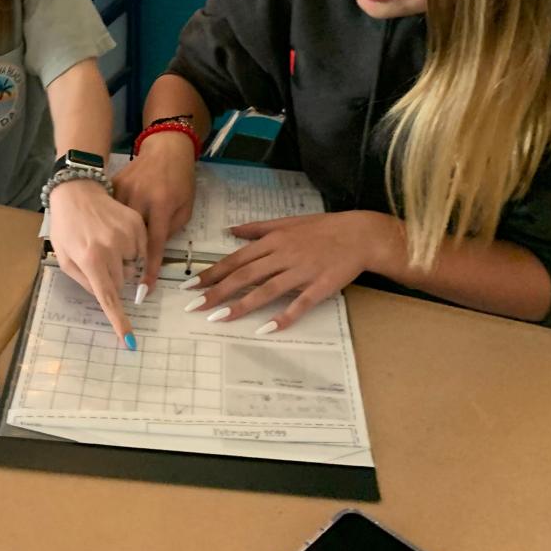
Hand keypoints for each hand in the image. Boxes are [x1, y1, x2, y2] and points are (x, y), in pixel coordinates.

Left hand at [49, 179, 146, 346]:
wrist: (77, 192)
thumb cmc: (67, 228)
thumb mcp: (66, 258)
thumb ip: (85, 281)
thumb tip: (107, 298)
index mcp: (91, 259)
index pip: (108, 297)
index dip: (119, 321)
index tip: (130, 340)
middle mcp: (111, 248)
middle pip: (121, 283)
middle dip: (110, 278)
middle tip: (96, 259)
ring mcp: (127, 235)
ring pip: (131, 267)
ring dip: (120, 262)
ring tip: (103, 241)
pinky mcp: (137, 225)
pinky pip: (139, 251)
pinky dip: (129, 249)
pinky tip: (114, 234)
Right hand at [111, 132, 195, 288]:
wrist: (165, 148)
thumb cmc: (180, 179)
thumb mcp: (185, 207)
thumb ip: (171, 231)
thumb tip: (152, 252)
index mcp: (162, 204)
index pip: (154, 245)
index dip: (149, 270)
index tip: (143, 290)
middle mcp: (140, 198)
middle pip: (130, 238)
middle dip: (130, 259)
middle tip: (130, 272)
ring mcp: (123, 190)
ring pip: (116, 226)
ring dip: (117, 243)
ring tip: (117, 252)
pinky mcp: (113, 186)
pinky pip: (110, 213)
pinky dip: (110, 224)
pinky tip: (109, 229)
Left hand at [184, 210, 394, 330]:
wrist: (360, 234)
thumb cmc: (323, 228)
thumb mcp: (287, 222)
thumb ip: (257, 228)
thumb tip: (231, 231)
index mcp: (273, 240)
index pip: (236, 259)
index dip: (212, 273)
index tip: (190, 286)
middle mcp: (283, 255)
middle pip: (245, 275)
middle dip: (217, 291)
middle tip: (194, 306)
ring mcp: (301, 271)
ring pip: (266, 289)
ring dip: (241, 305)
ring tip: (219, 319)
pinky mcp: (320, 286)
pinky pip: (299, 303)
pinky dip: (283, 315)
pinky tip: (266, 328)